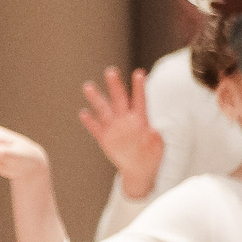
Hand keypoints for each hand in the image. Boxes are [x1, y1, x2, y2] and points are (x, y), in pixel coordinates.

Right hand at [78, 67, 162, 197]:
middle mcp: (125, 120)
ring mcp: (114, 128)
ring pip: (104, 110)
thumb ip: (154, 137)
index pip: (139, 99)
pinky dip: (90, 122)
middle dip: (115, 85)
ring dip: (96, 98)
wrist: (139, 170)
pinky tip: (84, 114)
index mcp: (140, 119)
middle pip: (119, 99)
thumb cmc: (152, 155)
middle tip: (110, 71)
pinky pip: (96, 129)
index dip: (139, 87)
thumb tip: (151, 131)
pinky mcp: (105, 139)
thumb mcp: (158, 146)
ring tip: (88, 86)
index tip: (139, 73)